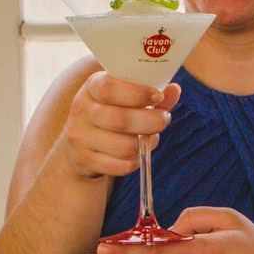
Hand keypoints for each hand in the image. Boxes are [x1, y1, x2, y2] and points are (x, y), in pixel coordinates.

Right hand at [56, 71, 180, 182]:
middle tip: (164, 119)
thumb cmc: (111, 111)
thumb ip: (150, 93)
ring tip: (151, 137)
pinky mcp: (85, 160)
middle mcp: (82, 110)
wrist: (79, 142)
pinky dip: (135, 161)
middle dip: (151, 121)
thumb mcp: (125, 96)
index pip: (110, 88)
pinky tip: (137, 154)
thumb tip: (174, 90)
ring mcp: (80, 137)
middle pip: (120, 120)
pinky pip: (120, 166)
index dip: (138, 93)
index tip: (158, 96)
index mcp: (92, 87)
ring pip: (123, 146)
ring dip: (145, 144)